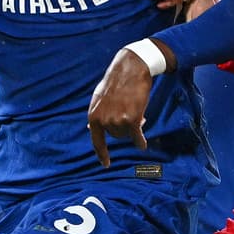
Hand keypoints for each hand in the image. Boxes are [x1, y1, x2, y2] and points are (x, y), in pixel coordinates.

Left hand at [87, 45, 155, 166]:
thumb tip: (90, 130)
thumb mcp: (99, 98)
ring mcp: (117, 121)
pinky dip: (141, 142)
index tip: (106, 164)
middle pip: (116, 136)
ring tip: (136, 111)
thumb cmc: (116, 82)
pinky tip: (143, 145)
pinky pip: (137, 137)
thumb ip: (97, 114)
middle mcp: (103, 120)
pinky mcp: (131, 119)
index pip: (96, 141)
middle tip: (132, 114)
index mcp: (93, 116)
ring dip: (133, 127)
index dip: (102, 154)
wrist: (131, 68)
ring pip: (127, 134)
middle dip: (124, 128)